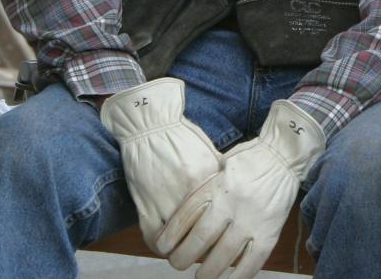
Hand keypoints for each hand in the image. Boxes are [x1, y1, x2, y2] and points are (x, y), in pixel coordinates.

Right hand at [99, 78, 221, 250]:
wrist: (150, 126)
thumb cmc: (183, 139)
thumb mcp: (210, 156)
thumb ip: (221, 179)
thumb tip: (235, 202)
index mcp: (210, 179)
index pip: (224, 218)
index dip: (226, 235)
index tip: (227, 242)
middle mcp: (190, 192)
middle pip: (203, 236)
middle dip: (207, 250)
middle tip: (208, 253)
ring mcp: (166, 200)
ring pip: (178, 243)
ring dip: (182, 252)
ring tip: (186, 253)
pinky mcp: (145, 205)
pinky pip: (154, 239)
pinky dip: (161, 247)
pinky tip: (167, 247)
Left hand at [157, 99, 325, 278]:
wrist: (284, 155)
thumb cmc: (249, 160)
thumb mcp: (220, 167)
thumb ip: (206, 190)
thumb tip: (186, 218)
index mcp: (217, 187)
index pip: (186, 217)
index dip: (171, 236)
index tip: (163, 247)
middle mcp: (232, 204)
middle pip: (201, 239)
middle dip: (184, 258)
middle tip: (179, 264)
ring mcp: (252, 220)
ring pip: (224, 255)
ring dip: (209, 272)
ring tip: (201, 276)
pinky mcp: (270, 231)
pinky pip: (253, 261)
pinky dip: (240, 275)